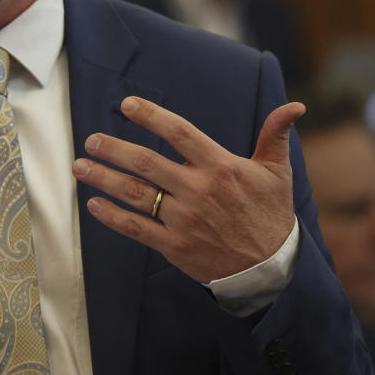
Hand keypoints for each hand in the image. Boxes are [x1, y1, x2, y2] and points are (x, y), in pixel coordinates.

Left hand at [72, 96, 305, 282]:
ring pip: (136, 194)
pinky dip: (112, 217)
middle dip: (114, 149)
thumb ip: (276, 135)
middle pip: (147, 163)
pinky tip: (93, 205)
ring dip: (104, 179)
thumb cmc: (271, 214)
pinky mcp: (175, 246)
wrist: (272, 270)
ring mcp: (184, 219)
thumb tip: (294, 106)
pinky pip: (137, 229)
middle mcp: (198, 190)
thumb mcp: (277, 172)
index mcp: (220, 167)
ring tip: (80, 167)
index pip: (180, 133)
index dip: (152, 116)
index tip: (127, 104)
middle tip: (91, 140)